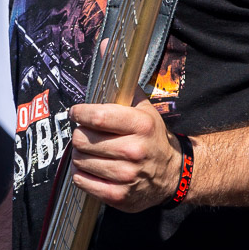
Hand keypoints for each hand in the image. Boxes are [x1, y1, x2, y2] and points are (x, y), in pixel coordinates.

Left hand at [69, 89, 182, 211]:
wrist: (172, 174)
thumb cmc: (152, 138)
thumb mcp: (145, 109)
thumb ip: (124, 87)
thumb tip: (106, 54)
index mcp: (141, 125)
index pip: (98, 117)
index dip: (80, 113)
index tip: (76, 113)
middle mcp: (135, 150)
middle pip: (83, 139)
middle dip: (79, 134)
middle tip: (86, 135)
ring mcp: (127, 175)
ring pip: (79, 160)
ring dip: (80, 155)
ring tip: (91, 152)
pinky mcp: (119, 195)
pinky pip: (82, 181)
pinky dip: (81, 174)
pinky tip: (90, 168)